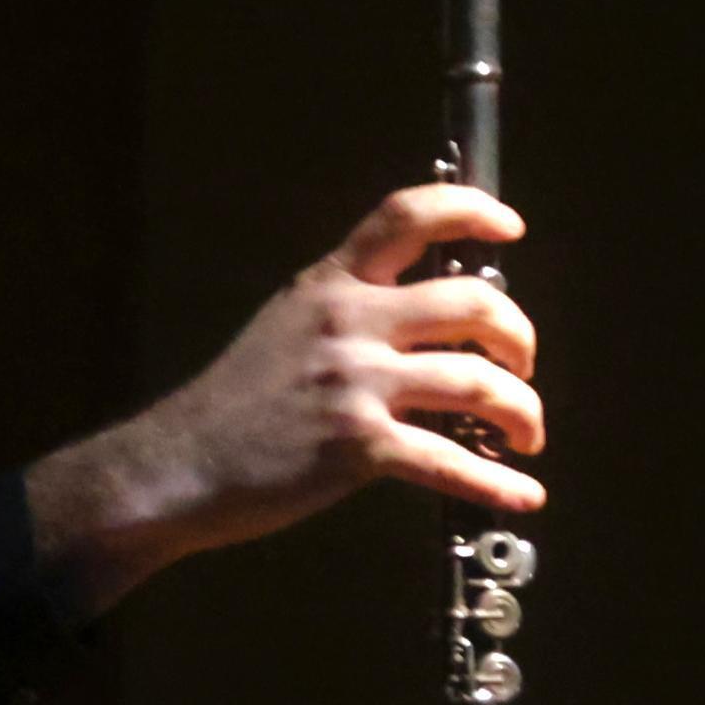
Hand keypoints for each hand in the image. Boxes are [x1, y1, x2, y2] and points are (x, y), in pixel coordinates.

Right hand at [26, 181, 540, 612]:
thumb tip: (429, 313)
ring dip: (523, 412)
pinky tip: (524, 493)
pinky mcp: (356, 447)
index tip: (510, 229)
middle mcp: (347, 322)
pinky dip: (498, 483)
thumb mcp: (286, 325)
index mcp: (330, 283)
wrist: (177, 466)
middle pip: (472, 303)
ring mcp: (353, 383)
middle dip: (520, 338)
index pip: (408, 216)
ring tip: (527, 434)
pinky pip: (450, 462)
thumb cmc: (235, 405)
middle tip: (522, 366)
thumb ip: (348, 308)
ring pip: (478, 383)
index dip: (472, 211)